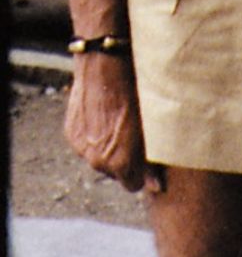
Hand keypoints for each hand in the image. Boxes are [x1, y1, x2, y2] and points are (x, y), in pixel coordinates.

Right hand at [64, 53, 157, 193]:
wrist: (107, 68)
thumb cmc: (140, 94)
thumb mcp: (153, 128)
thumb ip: (153, 162)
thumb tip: (156, 187)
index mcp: (120, 163)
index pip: (133, 185)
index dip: (143, 173)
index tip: (149, 159)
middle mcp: (97, 161)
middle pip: (115, 173)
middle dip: (126, 160)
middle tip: (137, 135)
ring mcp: (81, 147)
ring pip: (99, 157)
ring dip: (109, 147)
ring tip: (121, 122)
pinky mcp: (70, 133)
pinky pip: (86, 143)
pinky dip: (95, 135)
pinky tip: (106, 115)